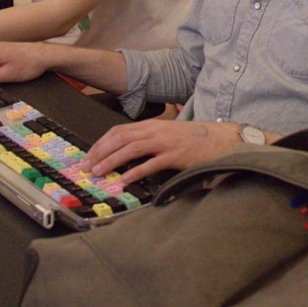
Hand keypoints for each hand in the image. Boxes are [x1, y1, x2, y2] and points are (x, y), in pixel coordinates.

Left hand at [80, 119, 245, 183]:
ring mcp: (165, 142)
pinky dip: (135, 171)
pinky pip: (151, 163)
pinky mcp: (175, 155)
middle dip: (99, 152)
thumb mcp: (168, 135)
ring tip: (99, 173)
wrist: (221, 139)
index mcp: (151, 126)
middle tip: (86, 167)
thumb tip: (126, 156)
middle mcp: (155, 130)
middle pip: (119, 138)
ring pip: (130, 148)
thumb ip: (149, 142)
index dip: (100, 143)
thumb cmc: (195, 139)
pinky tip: (125, 180)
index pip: (118, 131)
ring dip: (111, 161)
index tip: (88, 156)